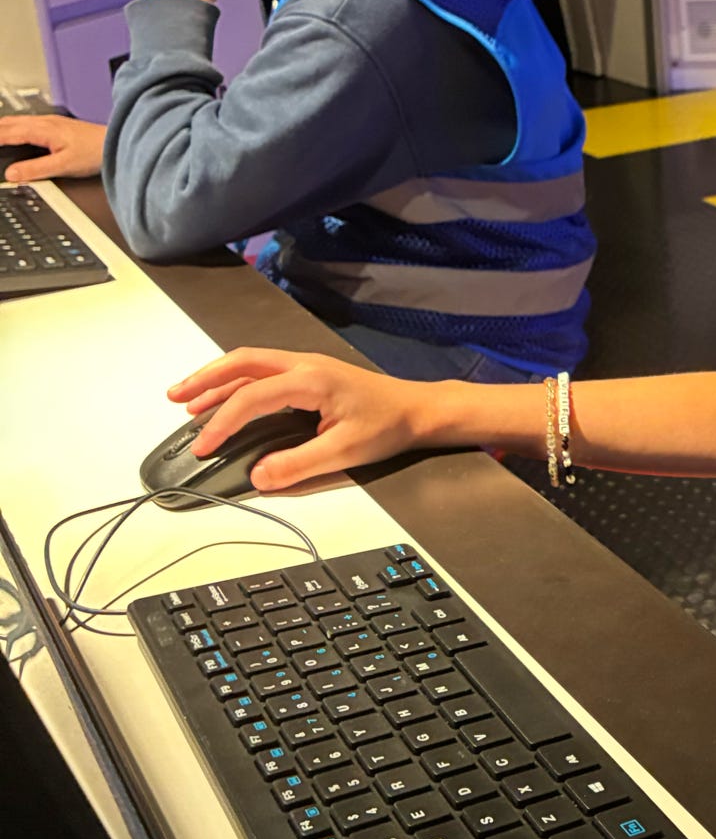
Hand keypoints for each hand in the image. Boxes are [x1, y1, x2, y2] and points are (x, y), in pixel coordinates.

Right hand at [0, 115, 106, 181]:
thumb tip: (13, 174)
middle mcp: (44, 122)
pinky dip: (12, 127)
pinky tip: (13, 132)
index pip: (7, 133)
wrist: (115, 142)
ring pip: (17, 121)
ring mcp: (50, 122)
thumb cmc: (95, 151)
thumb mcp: (63, 165)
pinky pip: (26, 123)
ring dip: (1, 127)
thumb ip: (36, 169)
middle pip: (8, 123)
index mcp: (42, 130)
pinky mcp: (56, 125)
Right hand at [167, 348, 427, 490]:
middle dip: (205, 380)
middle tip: (175, 398)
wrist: (417, 410)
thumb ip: (298, 465)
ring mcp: (306, 365)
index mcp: (310, 379)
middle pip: (242, 362)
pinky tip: (226, 399)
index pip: (252, 397)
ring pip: (250, 363)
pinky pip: (263, 371)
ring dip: (218, 379)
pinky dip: (237, 382)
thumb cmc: (387, 426)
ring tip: (188, 400)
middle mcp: (303, 364)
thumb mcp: (345, 452)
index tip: (204, 447)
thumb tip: (257, 476)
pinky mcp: (309, 374)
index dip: (223, 423)